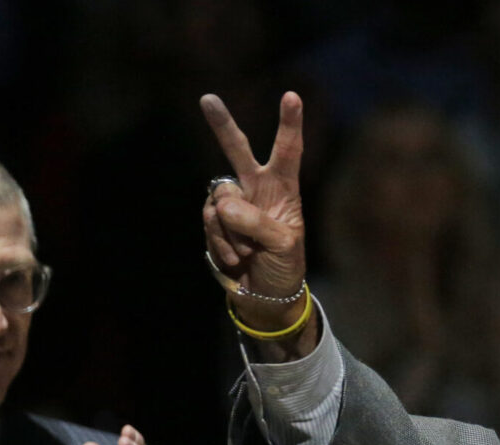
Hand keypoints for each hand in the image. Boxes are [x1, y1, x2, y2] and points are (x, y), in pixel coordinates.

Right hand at [201, 92, 308, 332]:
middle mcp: (256, 189)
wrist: (264, 294)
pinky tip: (236, 258)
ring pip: (220, 201)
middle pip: (237, 151)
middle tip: (208, 99)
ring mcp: (232, 204)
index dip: (289, 124)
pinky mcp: (213, 220)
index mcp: (284, 189)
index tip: (291, 96)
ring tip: (250, 252)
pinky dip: (222, 243)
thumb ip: (257, 223)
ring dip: (233, 232)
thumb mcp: (283, 246)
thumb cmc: (285, 266)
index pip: (288, 152)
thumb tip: (223, 207)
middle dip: (222, 125)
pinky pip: (209, 222)